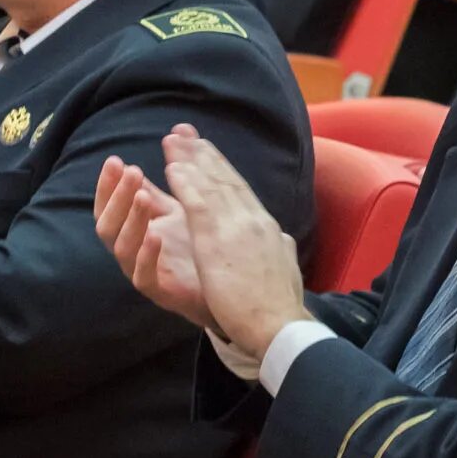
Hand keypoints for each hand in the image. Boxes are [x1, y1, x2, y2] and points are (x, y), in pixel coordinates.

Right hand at [96, 156, 212, 332]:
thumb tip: (155, 146)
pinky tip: (156, 235)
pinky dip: (146, 255)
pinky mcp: (160, 293)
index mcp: (133, 229)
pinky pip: (143, 277)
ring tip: (143, 195)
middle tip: (132, 172)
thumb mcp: (176, 210)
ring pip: (122, 248)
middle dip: (117, 197)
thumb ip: (158, 186)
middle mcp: (132, 251)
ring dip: (131, 219)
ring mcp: (144, 272)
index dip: (108, 184)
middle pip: (107, 225)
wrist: (226, 288)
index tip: (115, 160)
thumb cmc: (196, 247)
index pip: (108, 205)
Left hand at [157, 125, 308, 354]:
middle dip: (203, 154)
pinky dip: (184, 184)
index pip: (241, 189)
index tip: (206, 148)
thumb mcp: (286, 267)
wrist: (280, 326)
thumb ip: (281, 249)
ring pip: (209, 185)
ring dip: (189, 160)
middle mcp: (253, 220)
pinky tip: (170, 170)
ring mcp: (237, 227)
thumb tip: (283, 240)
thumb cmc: (280, 306)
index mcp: (267, 227)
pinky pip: (197, 205)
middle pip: (224, 179)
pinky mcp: (218, 242)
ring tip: (172, 142)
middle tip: (184, 132)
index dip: (221, 167)